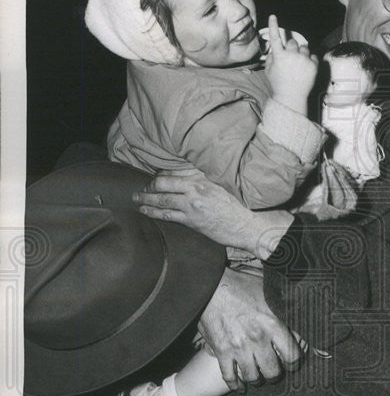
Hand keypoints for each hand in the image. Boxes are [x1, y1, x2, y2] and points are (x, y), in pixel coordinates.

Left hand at [133, 168, 292, 258]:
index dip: (161, 174)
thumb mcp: (222, 186)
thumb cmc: (236, 207)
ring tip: (136, 199)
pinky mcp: (192, 219)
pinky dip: (153, 212)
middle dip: (150, 186)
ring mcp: (193, 203)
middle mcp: (197, 186)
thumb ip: (204, 181)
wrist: (246, 224)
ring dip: (145, 199)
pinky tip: (144, 211)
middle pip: (164, 182)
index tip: (155, 178)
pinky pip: (167, 214)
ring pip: (162, 198)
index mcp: (204, 176)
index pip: (176, 171)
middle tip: (142, 190)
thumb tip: (186, 180)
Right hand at [198, 267, 303, 390]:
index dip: (294, 362)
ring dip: (256, 379)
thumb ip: (286, 304)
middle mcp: (257, 339)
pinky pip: (229, 377)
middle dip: (275, 374)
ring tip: (258, 377)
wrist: (209, 285)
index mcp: (273, 324)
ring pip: (252, 377)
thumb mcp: (270, 290)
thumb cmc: (241, 284)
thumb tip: (304, 311)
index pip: (292, 355)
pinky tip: (240, 386)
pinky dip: (235, 385)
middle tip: (274, 371)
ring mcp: (238, 347)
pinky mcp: (221, 351)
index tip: (292, 362)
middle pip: (273, 372)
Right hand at [263, 14, 317, 113]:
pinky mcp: (314, 64)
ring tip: (299, 66)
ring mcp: (303, 59)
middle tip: (291, 60)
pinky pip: (312, 55)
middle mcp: (291, 55)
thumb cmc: (278, 84)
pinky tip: (305, 70)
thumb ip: (271, 57)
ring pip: (304, 48)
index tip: (273, 16)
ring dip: (302, 54)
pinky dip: (310, 61)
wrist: (292, 97)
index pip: (275, 38)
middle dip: (292, 48)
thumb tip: (276, 49)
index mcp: (279, 56)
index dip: (273, 26)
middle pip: (292, 42)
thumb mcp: (269, 71)